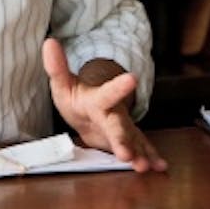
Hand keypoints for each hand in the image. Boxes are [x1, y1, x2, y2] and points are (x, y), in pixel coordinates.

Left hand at [42, 37, 166, 173]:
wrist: (91, 107)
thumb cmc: (76, 96)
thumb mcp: (63, 83)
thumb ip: (57, 67)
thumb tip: (49, 42)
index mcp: (98, 99)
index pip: (107, 92)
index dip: (118, 86)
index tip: (131, 78)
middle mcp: (114, 113)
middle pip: (119, 126)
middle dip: (123, 140)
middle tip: (127, 154)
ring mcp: (123, 128)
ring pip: (133, 140)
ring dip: (140, 154)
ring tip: (144, 166)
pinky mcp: (127, 140)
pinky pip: (141, 148)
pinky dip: (150, 157)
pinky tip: (160, 166)